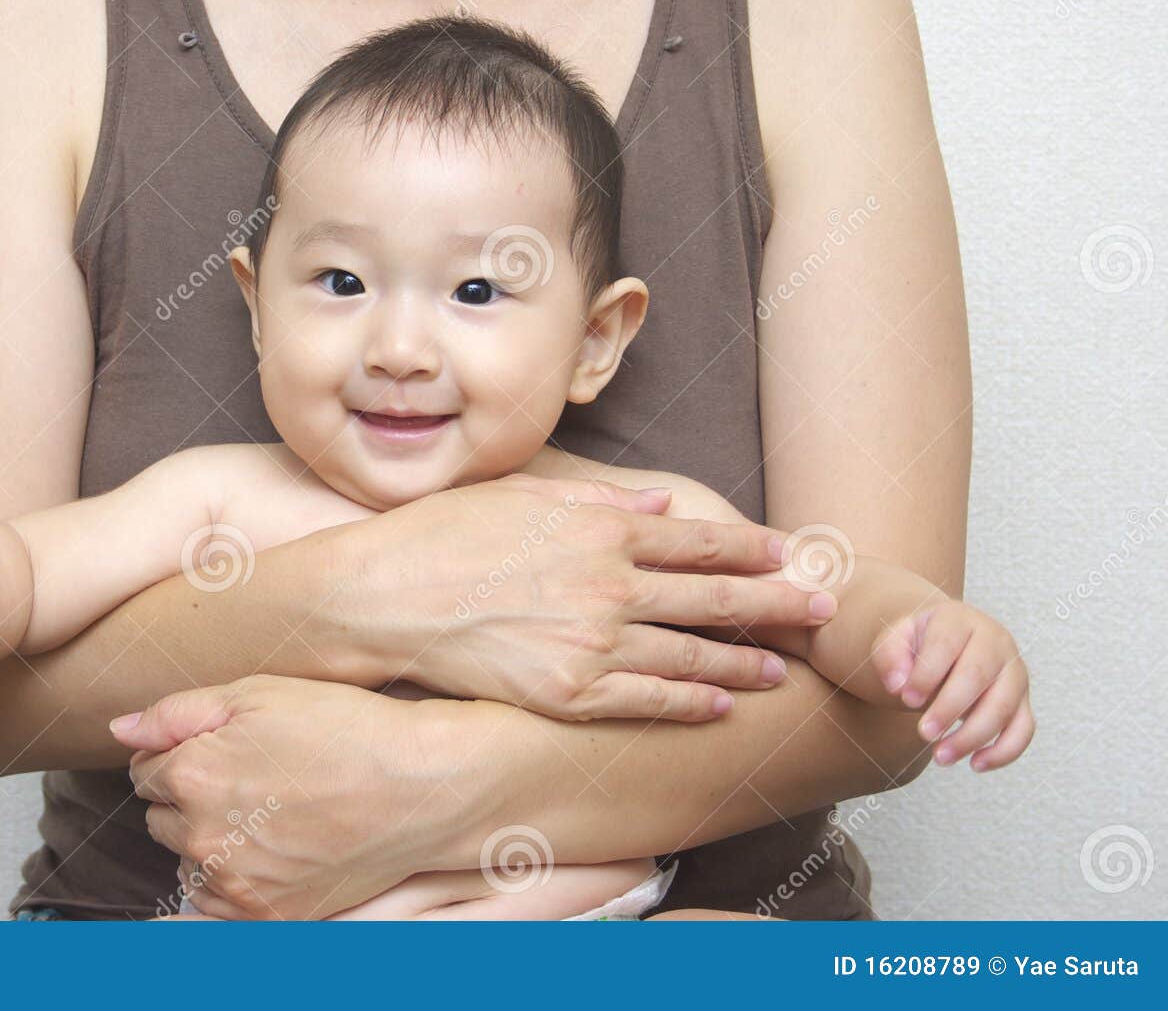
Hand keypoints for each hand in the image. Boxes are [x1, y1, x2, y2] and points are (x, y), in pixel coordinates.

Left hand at [113, 675, 463, 919]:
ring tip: (266, 809)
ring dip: (207, 837)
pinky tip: (270, 846)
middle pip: (159, 816)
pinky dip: (229, 876)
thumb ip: (176, 712)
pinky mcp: (265, 916)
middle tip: (250, 773)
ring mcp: (235, 884)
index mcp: (193, 775)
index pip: (144, 770)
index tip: (224, 744)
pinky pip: (214, 900)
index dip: (181, 751)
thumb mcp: (259, 692)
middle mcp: (203, 837)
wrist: (419, 787)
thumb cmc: (343, 729)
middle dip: (189, 794)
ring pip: (186, 859)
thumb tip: (119, 730)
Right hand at [338, 473, 828, 721]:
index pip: (698, 540)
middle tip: (820, 610)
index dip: (752, 548)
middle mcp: (610, 586)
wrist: (382, 598)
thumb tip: (662, 508)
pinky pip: (648, 702)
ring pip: (691, 656)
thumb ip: (600, 501)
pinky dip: (692, 705)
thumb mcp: (521, 495)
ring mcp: (593, 644)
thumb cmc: (441, 536)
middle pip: (713, 596)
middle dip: (776, 603)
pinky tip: (722, 707)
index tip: (788, 552)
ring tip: (783, 669)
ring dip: (745, 663)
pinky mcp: (569, 693)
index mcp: (601, 530)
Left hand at [871, 602, 1034, 771]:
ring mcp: (1014, 672)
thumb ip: (889, 655)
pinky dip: (1005, 751)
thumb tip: (897, 686)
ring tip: (940, 757)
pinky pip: (1023, 728)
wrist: (944, 644)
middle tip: (922, 734)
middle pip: (978, 676)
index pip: (947, 643)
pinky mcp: (1022, 700)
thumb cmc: (917, 644)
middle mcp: (995, 642)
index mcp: (959, 620)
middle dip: (950, 709)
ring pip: (1004, 706)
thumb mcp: (894, 638)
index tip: (905, 698)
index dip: (927, 673)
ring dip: (973, 736)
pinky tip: (975, 764)